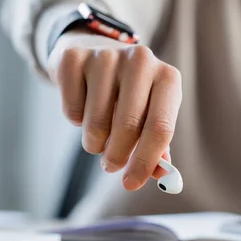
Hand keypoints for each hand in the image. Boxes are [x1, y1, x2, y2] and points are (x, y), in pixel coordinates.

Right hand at [47, 31, 181, 190]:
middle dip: (116, 157)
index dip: (145, 162)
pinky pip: (71, 110)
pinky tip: (83, 107)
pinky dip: (75, 121)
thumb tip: (163, 178)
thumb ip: (158, 149)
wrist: (96, 56)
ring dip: (94, 143)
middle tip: (110, 166)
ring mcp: (106, 56)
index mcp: (168, 78)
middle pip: (128, 127)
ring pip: (96, 123)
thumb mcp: (151, 117)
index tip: (130, 184)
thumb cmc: (131, 98)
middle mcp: (141, 61)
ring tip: (98, 136)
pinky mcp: (74, 58)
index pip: (161, 128)